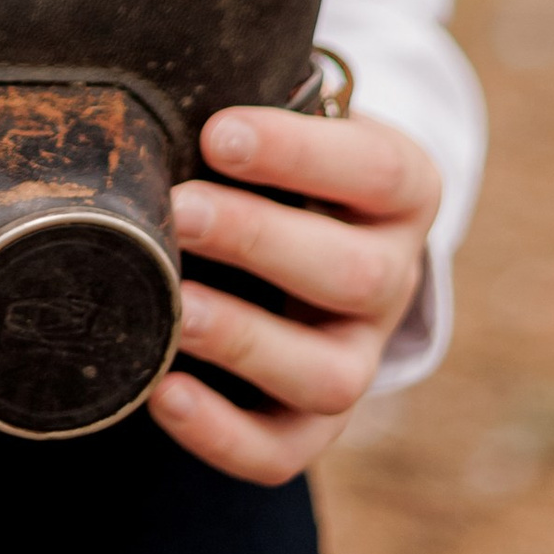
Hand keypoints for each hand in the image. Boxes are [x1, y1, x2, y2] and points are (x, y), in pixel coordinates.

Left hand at [147, 105, 439, 485]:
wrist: (313, 227)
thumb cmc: (281, 163)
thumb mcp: (288, 123)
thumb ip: (247, 116)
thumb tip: (154, 104)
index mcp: (399, 191)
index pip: (374, 169)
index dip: (300, 154)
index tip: (219, 134)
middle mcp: (393, 278)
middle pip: (355, 276)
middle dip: (259, 243)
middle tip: (181, 213)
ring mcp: (360, 355)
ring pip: (332, 376)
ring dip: (245, 340)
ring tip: (171, 308)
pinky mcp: (318, 420)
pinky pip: (286, 449)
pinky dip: (224, 435)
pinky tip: (163, 393)